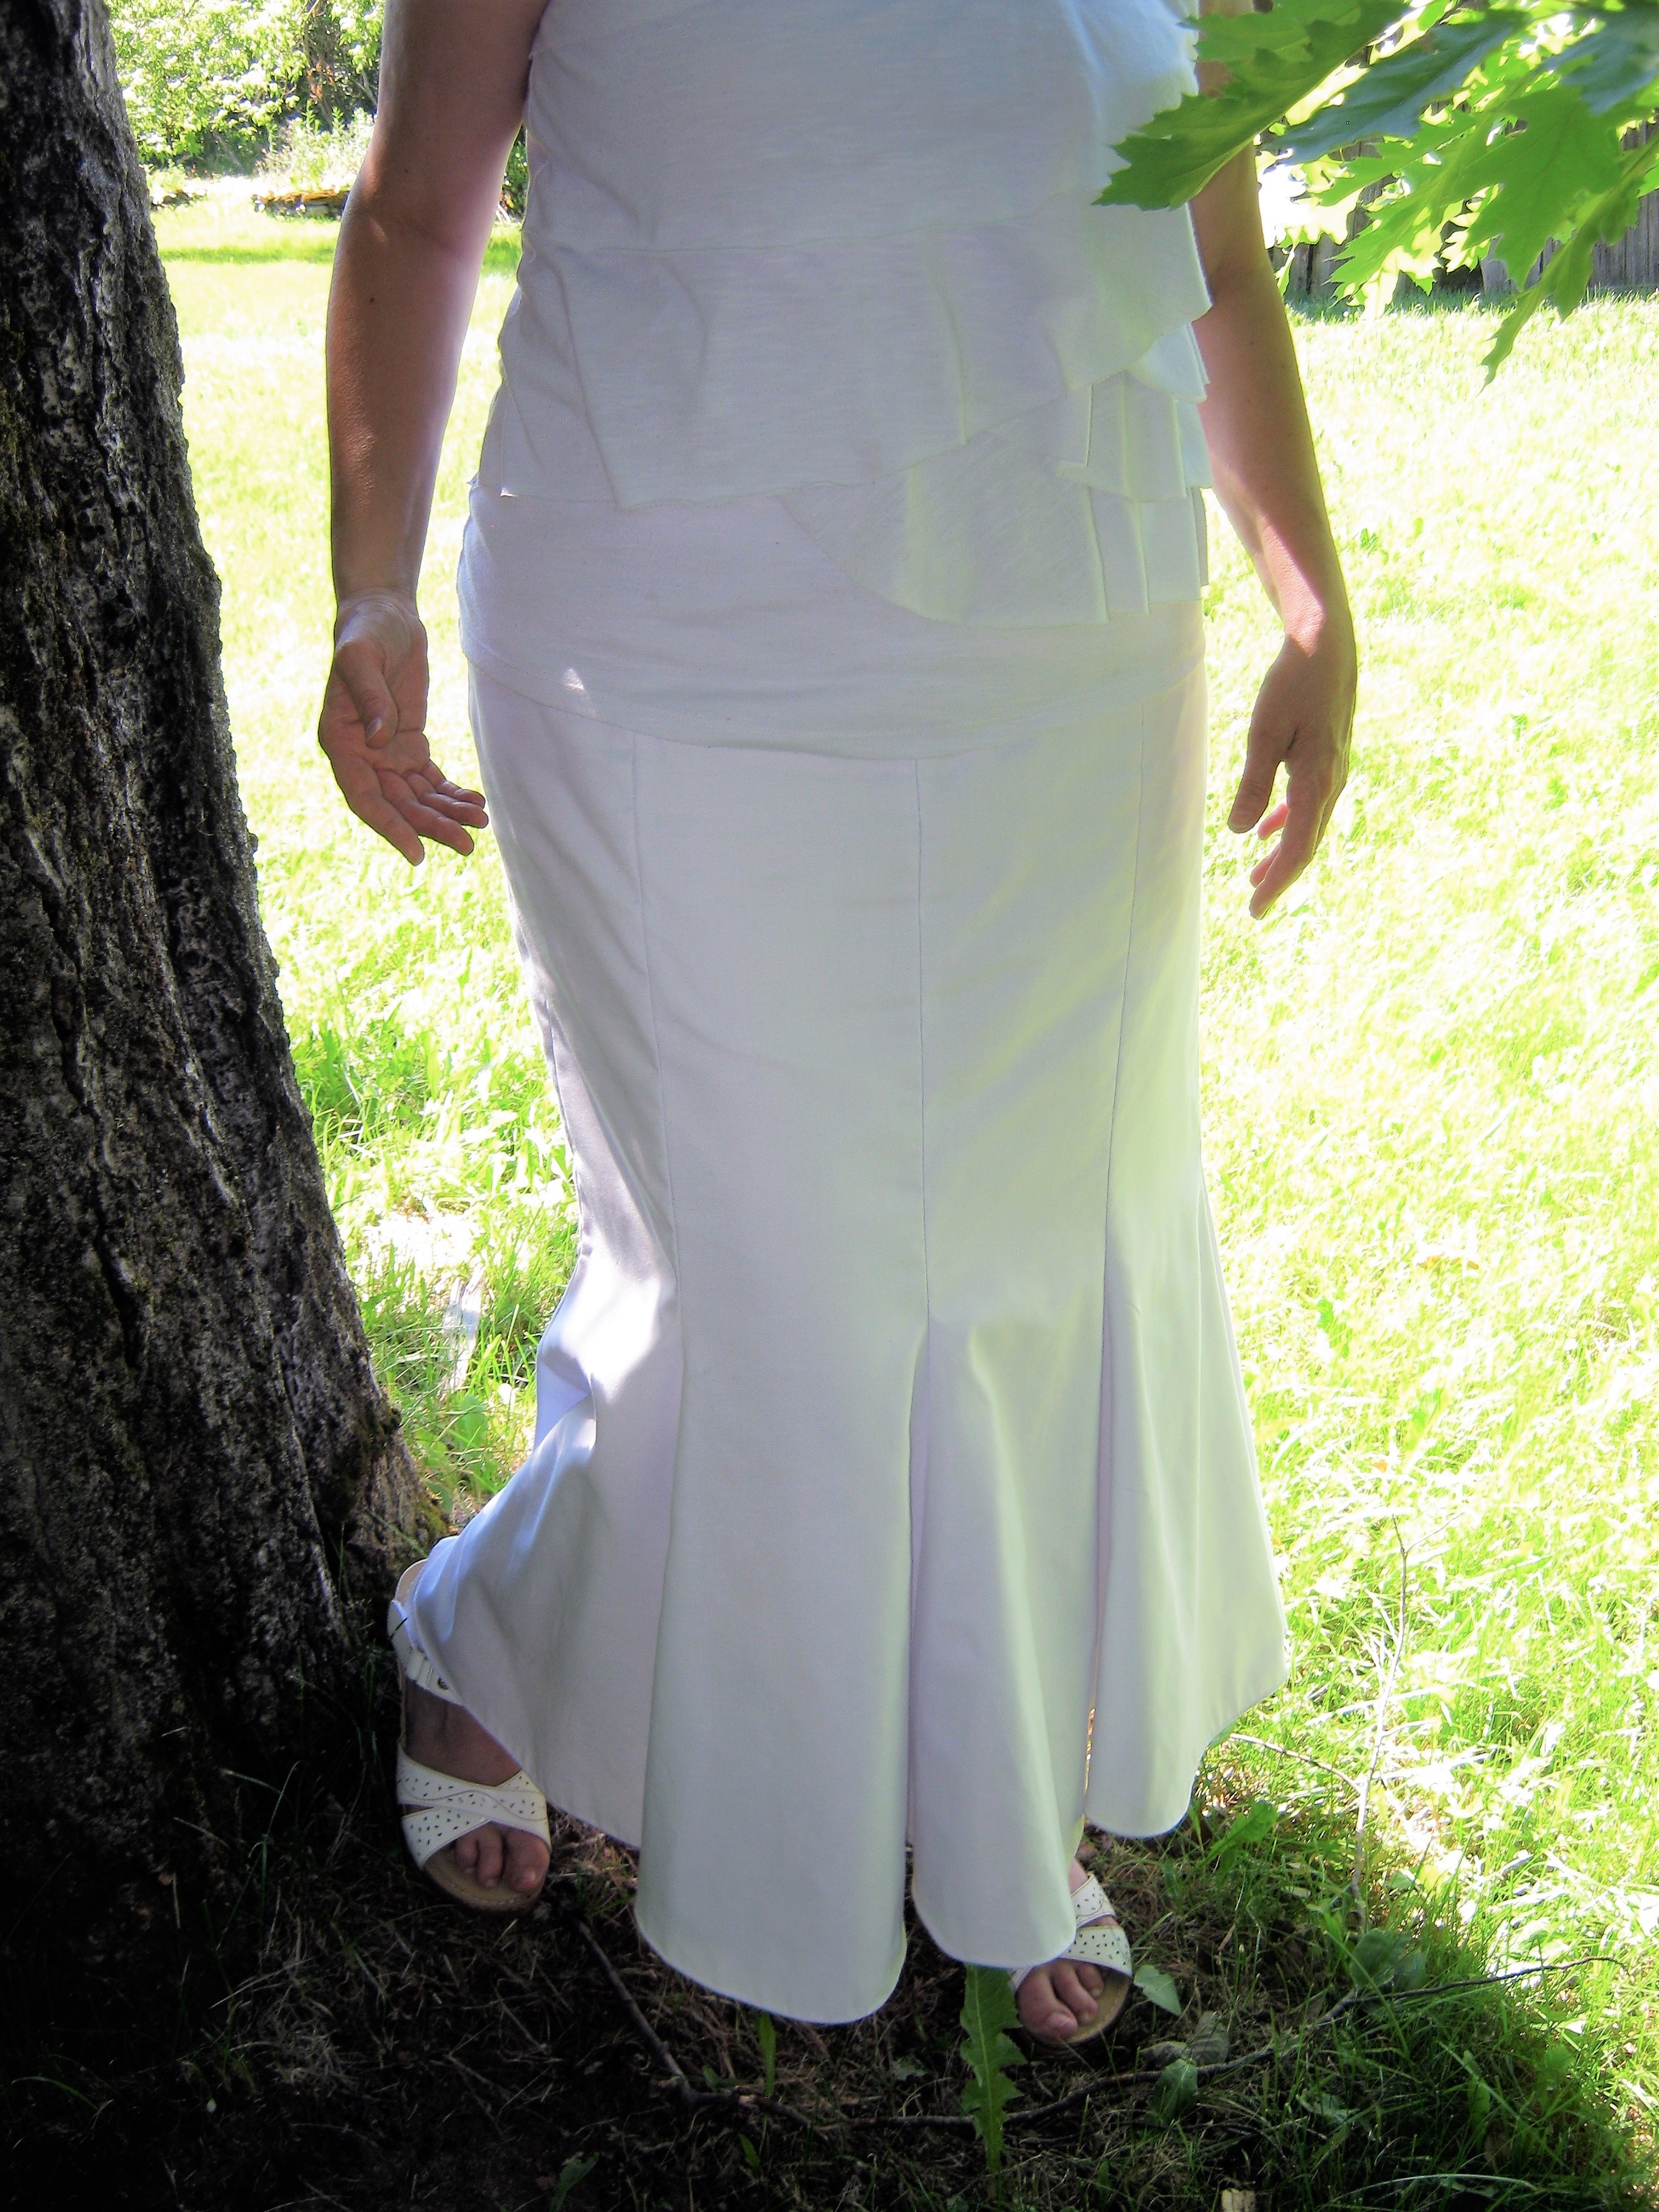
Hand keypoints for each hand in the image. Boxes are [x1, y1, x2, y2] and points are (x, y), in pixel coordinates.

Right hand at [318, 590, 488, 865]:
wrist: (383, 617)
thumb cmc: (365, 633)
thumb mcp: (362, 657)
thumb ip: (369, 697)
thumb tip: (379, 740)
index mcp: (340, 742)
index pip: (364, 797)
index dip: (389, 826)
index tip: (416, 852)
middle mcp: (361, 756)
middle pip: (397, 804)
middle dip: (431, 826)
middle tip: (467, 844)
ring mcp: (386, 754)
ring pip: (418, 797)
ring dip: (447, 814)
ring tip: (481, 824)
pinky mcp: (409, 745)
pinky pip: (431, 780)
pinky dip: (452, 794)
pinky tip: (476, 803)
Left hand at [1229, 614, 1354, 918]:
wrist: (1324, 643)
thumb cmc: (1292, 684)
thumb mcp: (1265, 735)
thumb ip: (1253, 785)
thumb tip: (1240, 832)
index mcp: (1319, 781)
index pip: (1299, 848)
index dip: (1278, 883)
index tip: (1256, 909)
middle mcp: (1333, 782)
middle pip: (1307, 843)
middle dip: (1281, 876)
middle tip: (1254, 905)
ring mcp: (1334, 769)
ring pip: (1309, 824)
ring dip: (1284, 852)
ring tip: (1256, 875)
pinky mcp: (1327, 756)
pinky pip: (1310, 801)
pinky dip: (1289, 821)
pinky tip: (1267, 831)